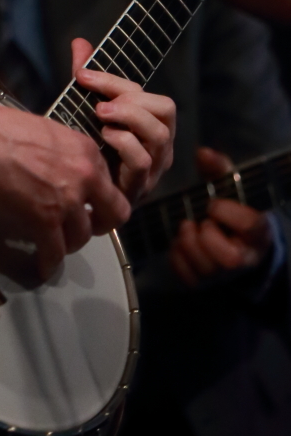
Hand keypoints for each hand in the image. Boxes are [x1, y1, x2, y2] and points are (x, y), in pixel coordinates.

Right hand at [0, 101, 129, 284]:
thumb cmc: (1, 128)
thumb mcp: (46, 131)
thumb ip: (64, 152)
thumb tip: (59, 168)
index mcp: (86, 150)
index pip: (108, 182)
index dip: (96, 195)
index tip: (85, 202)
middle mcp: (86, 176)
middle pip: (113, 214)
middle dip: (99, 223)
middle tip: (82, 225)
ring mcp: (67, 200)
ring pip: (82, 236)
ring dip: (69, 242)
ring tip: (54, 243)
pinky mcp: (45, 221)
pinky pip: (55, 252)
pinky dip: (49, 262)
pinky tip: (42, 266)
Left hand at [74, 38, 175, 202]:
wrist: (73, 193)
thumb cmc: (86, 149)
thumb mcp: (84, 109)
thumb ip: (88, 78)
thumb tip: (80, 43)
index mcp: (150, 123)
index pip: (149, 95)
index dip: (115, 81)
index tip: (82, 75)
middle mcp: (158, 145)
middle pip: (165, 110)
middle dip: (130, 99)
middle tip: (99, 101)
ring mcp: (152, 168)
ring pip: (159, 135)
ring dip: (129, 118)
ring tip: (100, 115)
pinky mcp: (138, 187)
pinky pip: (142, 162)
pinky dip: (123, 144)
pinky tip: (102, 138)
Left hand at [169, 147, 273, 287]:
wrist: (236, 243)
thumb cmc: (233, 209)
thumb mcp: (231, 186)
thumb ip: (219, 168)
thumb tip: (202, 152)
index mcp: (257, 231)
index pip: (250, 226)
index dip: (227, 212)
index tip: (213, 203)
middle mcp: (245, 258)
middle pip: (230, 259)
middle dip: (208, 237)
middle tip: (199, 222)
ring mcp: (225, 274)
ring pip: (207, 270)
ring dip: (189, 245)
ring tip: (187, 228)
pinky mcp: (206, 282)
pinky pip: (189, 278)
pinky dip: (178, 259)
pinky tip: (179, 244)